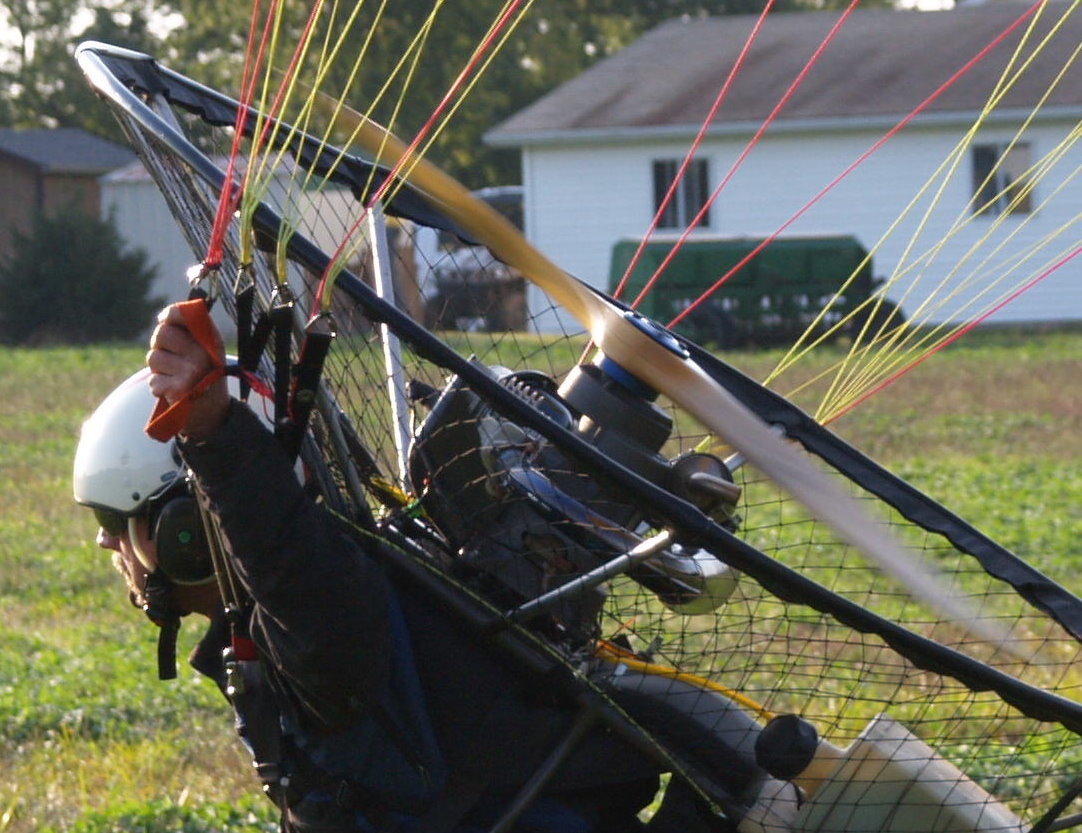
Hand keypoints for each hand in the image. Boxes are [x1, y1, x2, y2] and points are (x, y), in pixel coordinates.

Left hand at [146, 303, 229, 441]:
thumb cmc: (206, 376)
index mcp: (211, 340)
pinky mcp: (177, 390)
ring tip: (175, 376)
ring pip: (153, 358)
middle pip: (161, 334)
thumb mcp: (209, 351)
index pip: (180, 313)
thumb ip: (192, 332)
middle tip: (171, 357)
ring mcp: (191, 373)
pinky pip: (153, 381)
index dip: (168, 315)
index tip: (164, 320)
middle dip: (160, 346)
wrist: (214, 413)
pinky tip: (174, 391)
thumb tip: (164, 316)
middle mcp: (202, 354)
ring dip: (159, 369)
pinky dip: (160, 387)